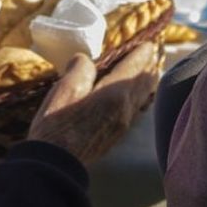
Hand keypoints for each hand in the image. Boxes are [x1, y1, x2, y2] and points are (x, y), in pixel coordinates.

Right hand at [27, 42, 159, 164]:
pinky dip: (138, 96)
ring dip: (145, 82)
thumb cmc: (57, 124)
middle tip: (151, 54)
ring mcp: (122, 125)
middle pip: (144, 84)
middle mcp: (125, 110)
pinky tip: (132, 97)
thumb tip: (85, 60)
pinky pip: (134, 110)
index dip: (141, 53)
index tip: (148, 42)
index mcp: (113, 94)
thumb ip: (80, 68)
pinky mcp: (115, 136)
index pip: (133, 68)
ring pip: (141, 98)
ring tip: (145, 72)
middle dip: (148, 66)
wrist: (56, 163)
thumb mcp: (65, 89)